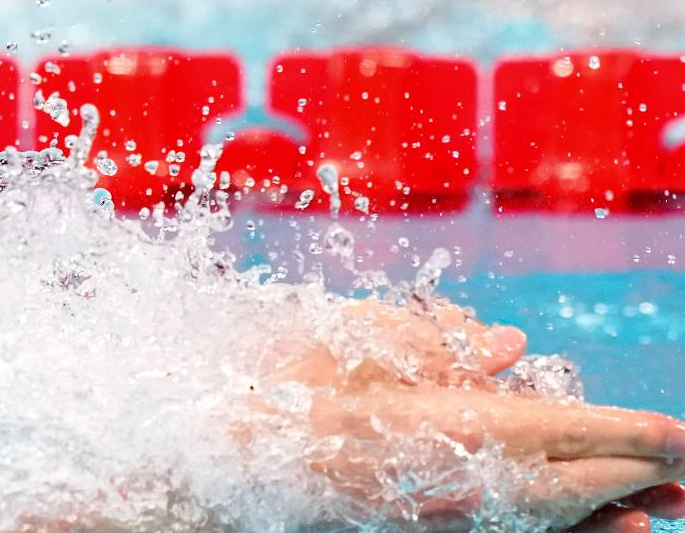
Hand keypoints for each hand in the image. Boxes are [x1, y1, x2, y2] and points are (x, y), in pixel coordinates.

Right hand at [265, 301, 684, 530]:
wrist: (216, 459)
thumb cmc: (275, 387)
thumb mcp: (354, 340)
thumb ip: (438, 342)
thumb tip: (506, 345)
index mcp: (461, 425)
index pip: (577, 433)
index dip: (639, 435)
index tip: (682, 437)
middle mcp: (468, 483)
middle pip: (579, 483)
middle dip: (640, 472)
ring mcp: (449, 519)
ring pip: (552, 519)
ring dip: (609, 510)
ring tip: (660, 510)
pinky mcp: (423, 530)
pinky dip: (560, 532)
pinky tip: (585, 530)